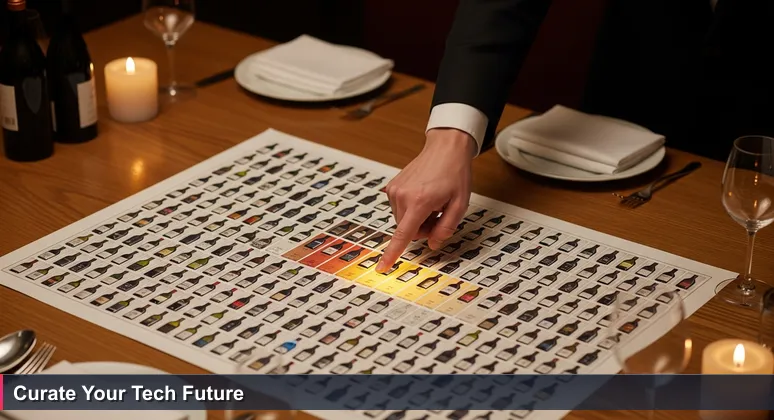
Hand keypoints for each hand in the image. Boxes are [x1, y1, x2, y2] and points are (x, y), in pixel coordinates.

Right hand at [376, 128, 475, 271]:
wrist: (445, 148)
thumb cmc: (455, 173)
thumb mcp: (460, 204)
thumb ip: (446, 228)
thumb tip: (433, 245)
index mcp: (420, 201)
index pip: (403, 234)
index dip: (392, 253)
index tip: (382, 267)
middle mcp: (403, 196)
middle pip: (408, 231)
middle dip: (423, 230)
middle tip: (439, 215)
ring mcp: (395, 190)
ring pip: (403, 221)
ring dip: (417, 220)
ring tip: (433, 204)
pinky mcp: (392, 187)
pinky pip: (400, 210)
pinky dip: (412, 210)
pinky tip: (424, 197)